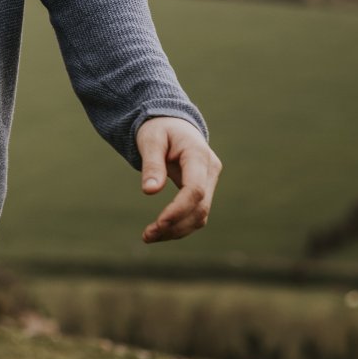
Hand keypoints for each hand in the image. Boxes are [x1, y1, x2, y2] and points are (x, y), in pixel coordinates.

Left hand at [137, 116, 221, 243]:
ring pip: (200, 215)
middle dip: (175, 225)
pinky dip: (179, 225)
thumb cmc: (159, 128)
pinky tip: (159, 231)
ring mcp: (209, 181)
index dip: (179, 209)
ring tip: (148, 237)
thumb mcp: (150, 140)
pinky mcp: (203, 189)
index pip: (195, 190)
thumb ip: (152, 164)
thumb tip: (149, 192)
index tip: (159, 223)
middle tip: (147, 236)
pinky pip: (195, 212)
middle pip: (200, 207)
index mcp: (198, 155)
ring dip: (177, 230)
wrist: (172, 122)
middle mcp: (210, 170)